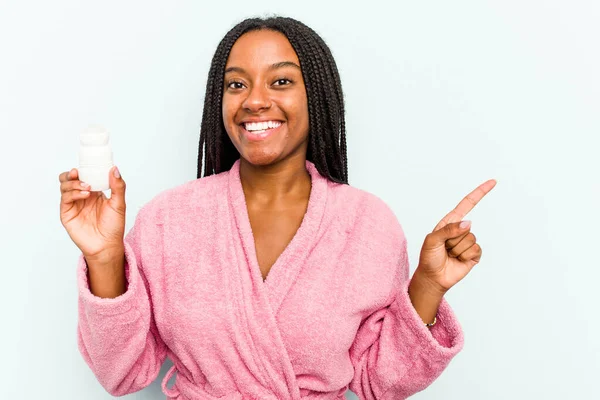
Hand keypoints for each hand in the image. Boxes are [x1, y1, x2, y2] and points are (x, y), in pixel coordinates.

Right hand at [59, 166, 126, 262]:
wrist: (107, 245)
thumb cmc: (114, 227)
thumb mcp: (119, 203)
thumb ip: (118, 186)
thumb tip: (115, 169)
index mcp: (94, 192)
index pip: (84, 176)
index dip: (84, 169)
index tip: (89, 164)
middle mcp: (81, 197)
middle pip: (68, 179)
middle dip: (72, 174)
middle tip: (79, 173)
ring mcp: (73, 205)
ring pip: (64, 186)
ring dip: (74, 183)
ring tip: (87, 188)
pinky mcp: (67, 213)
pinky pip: (65, 198)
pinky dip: (73, 193)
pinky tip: (85, 195)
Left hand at [415, 179, 496, 293]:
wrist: (433, 277)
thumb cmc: (429, 257)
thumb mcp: (432, 240)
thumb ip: (448, 230)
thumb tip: (468, 223)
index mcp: (450, 222)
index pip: (467, 204)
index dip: (480, 193)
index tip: (492, 182)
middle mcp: (461, 230)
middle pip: (467, 227)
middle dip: (453, 239)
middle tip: (444, 248)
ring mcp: (468, 242)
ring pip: (470, 239)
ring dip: (457, 249)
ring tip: (449, 254)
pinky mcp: (474, 254)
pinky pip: (475, 250)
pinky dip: (465, 256)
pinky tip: (458, 260)